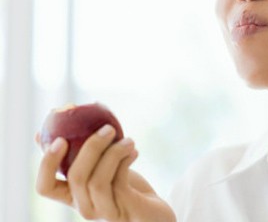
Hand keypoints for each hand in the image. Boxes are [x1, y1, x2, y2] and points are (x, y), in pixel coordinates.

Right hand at [36, 125, 175, 221]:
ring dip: (113, 153)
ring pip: (97, 181)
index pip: (45, 187)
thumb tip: (42, 132)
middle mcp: (84, 206)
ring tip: (129, 140)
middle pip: (76, 177)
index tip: (60, 139)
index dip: (47, 164)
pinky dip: (125, 160)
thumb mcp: (100, 166)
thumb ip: (81, 152)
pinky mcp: (123, 210)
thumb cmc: (123, 184)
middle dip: (91, 147)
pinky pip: (118, 182)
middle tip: (108, 128)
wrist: (152, 210)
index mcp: (73, 195)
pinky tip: (134, 151)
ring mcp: (103, 211)